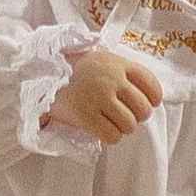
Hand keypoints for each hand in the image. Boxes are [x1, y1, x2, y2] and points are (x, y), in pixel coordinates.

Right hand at [44, 46, 161, 146]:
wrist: (41, 74)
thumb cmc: (72, 68)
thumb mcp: (98, 58)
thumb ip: (120, 69)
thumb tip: (146, 92)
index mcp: (117, 63)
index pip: (150, 83)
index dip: (154, 98)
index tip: (150, 103)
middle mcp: (111, 79)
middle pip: (143, 108)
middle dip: (137, 116)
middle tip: (125, 115)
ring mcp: (99, 98)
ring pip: (129, 125)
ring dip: (122, 127)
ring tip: (110, 121)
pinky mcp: (86, 116)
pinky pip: (113, 136)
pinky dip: (110, 136)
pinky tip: (101, 128)